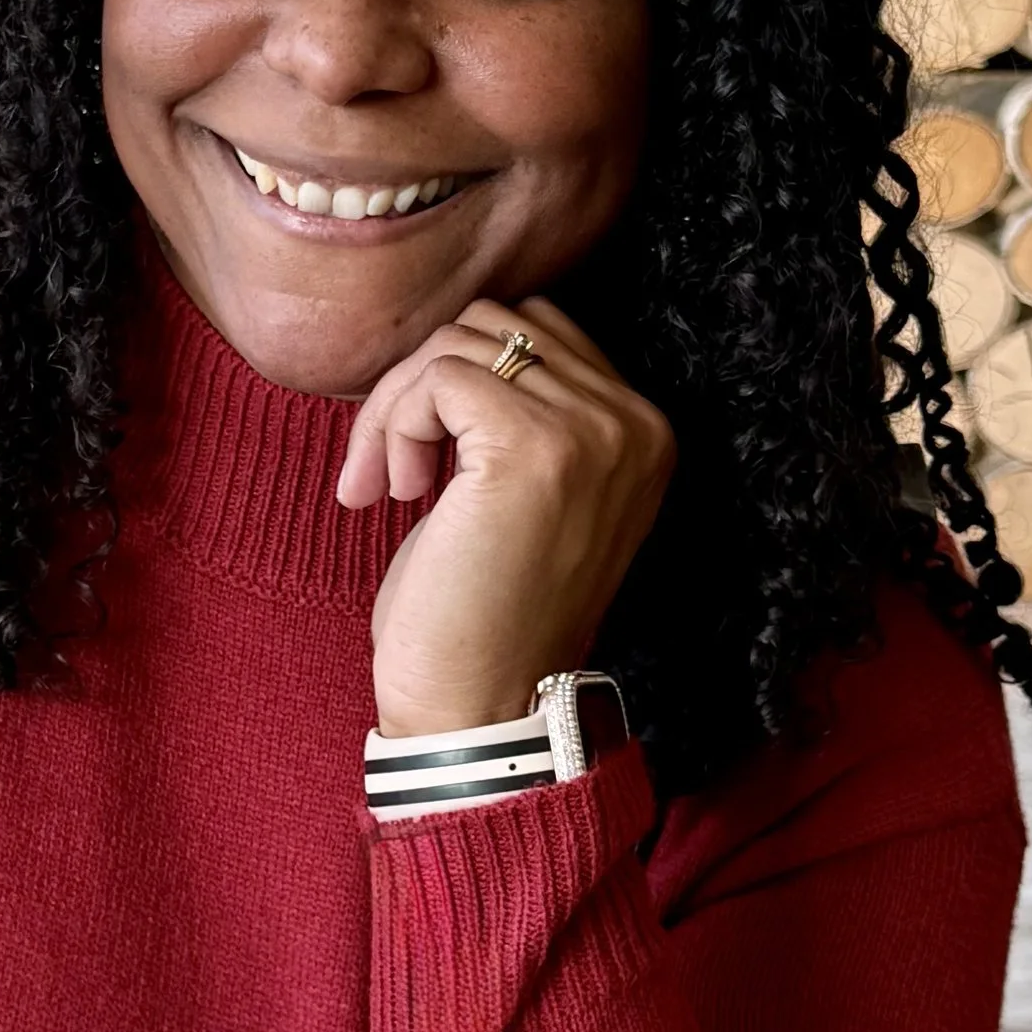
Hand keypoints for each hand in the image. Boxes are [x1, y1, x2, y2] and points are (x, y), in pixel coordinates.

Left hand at [335, 296, 675, 738]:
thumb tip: (461, 341)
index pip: (541, 331)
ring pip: (461, 342)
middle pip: (497, 324)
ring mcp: (590, 432)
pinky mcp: (531, 446)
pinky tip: (389, 492)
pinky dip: (393, 422)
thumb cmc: (482, 614)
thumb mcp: (524, 498)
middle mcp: (634, 424)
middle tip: (391, 471)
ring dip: (399, 406)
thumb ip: (525, 414)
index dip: (461, 379)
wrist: (480, 708)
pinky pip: (438, 376)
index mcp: (642, 435)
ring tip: (388, 485)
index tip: (423, 457)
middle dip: (423, 385)